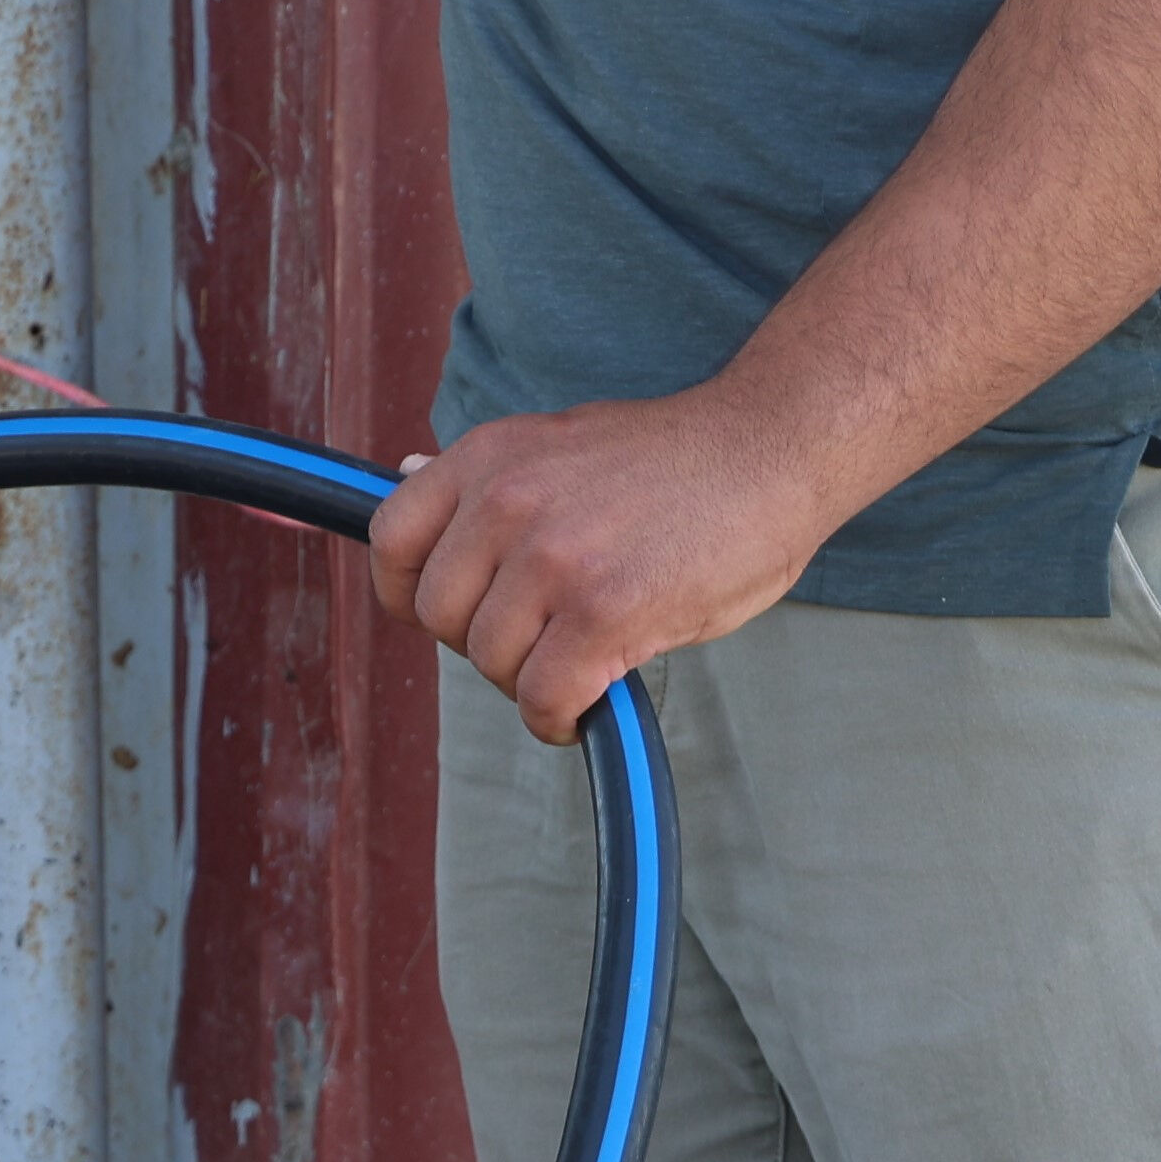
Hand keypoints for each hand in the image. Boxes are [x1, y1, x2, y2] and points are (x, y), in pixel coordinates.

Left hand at [367, 391, 849, 743]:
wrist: (770, 449)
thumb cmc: (671, 459)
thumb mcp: (558, 442)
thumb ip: (487, 476)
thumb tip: (404, 471)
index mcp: (487, 457)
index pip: (390, 541)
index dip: (410, 594)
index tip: (452, 615)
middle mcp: (506, 502)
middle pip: (438, 614)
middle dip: (480, 643)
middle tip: (536, 642)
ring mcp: (554, 559)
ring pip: (490, 662)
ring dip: (527, 682)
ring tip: (573, 668)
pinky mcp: (606, 613)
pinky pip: (543, 697)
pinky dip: (558, 719)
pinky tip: (585, 708)